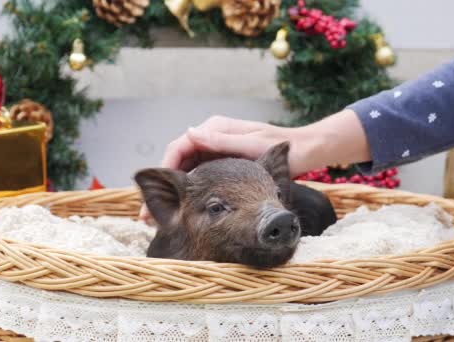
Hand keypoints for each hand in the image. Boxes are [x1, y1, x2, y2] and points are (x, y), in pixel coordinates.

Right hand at [139, 115, 306, 220]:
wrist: (306, 150)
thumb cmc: (283, 147)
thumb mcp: (251, 144)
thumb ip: (221, 140)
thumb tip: (189, 132)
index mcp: (214, 129)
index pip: (179, 147)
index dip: (163, 170)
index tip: (155, 195)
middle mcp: (211, 138)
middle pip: (177, 162)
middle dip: (160, 189)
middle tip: (146, 216)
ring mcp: (216, 151)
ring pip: (184, 173)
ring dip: (170, 196)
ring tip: (155, 220)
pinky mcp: (222, 163)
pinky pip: (198, 179)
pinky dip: (186, 195)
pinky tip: (179, 213)